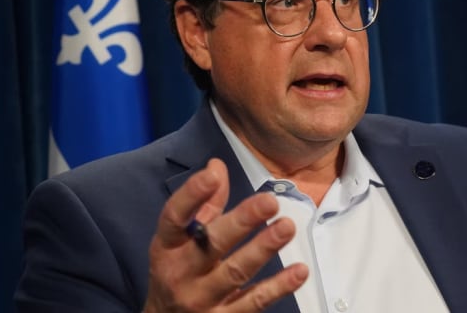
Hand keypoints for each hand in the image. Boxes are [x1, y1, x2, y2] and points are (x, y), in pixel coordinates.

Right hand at [143, 158, 307, 311]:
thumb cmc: (179, 271)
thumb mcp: (181, 240)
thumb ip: (204, 205)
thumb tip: (217, 166)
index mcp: (168, 247)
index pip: (175, 219)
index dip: (191, 196)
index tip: (211, 175)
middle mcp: (181, 273)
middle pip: (211, 245)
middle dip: (241, 222)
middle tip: (269, 201)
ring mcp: (202, 300)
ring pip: (235, 273)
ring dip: (263, 249)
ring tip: (287, 227)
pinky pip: (254, 302)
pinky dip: (278, 287)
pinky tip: (299, 271)